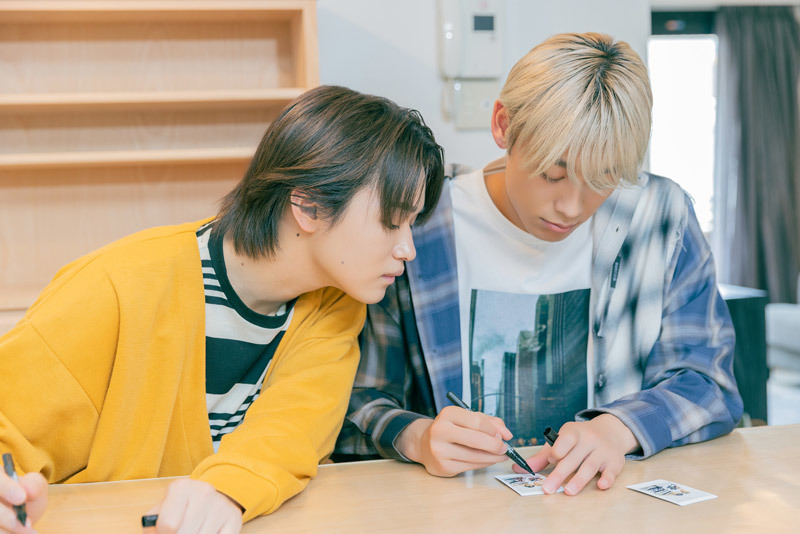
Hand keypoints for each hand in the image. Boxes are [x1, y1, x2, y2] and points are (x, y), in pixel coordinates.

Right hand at [0, 470, 46, 533]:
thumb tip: (28, 491)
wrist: (22, 511)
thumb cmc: (28, 493)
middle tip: (26, 523)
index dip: (7, 488)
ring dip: (10, 529)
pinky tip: (21, 533)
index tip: (22, 497)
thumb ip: (34, 484)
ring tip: (29, 531)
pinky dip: (7, 533)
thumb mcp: (36, 485)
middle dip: (6, 516)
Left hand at [145, 479, 242, 533]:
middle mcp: (203, 492)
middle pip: (184, 533)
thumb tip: (155, 533)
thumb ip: (153, 524)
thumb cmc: (182, 509)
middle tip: (182, 530)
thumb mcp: (164, 510)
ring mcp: (221, 505)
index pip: (167, 525)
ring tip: (195, 530)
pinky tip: (208, 531)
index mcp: (181, 488)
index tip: (167, 532)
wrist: (212, 497)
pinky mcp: (234, 518)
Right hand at [396, 406, 511, 476]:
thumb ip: (490, 422)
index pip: (477, 421)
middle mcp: (440, 431)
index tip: (502, 435)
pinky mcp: (443, 467)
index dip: (494, 430)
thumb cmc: (452, 429)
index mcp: (447, 414)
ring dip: (493, 457)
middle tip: (505, 448)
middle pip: (476, 440)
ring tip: (501, 455)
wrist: (425, 444)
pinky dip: (484, 464)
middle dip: (496, 446)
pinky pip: (471, 466)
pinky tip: (488, 460)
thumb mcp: (468, 418)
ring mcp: (440, 450)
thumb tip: (507, 435)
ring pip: (476, 456)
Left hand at [513, 414, 638, 495]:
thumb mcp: (561, 441)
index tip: (551, 460)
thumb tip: (518, 469)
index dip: (556, 452)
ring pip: (589, 466)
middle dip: (559, 474)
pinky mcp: (615, 462)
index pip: (564, 441)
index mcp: (573, 432)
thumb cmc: (579, 440)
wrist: (609, 432)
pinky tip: (600, 486)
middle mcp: (589, 440)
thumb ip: (542, 456)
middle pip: (573, 459)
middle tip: (548, 488)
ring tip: (568, 491)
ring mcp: (602, 451)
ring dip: (579, 480)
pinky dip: (606, 479)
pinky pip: (611, 472)